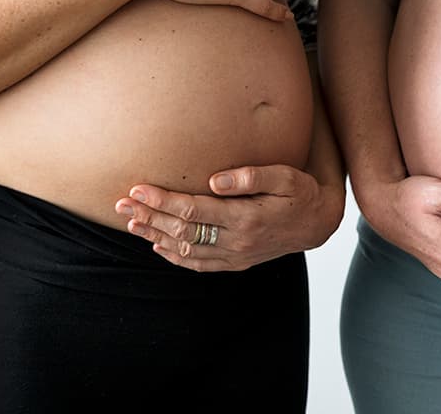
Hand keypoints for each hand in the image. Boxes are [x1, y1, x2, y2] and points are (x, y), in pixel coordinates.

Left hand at [115, 165, 343, 271]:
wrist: (318, 224)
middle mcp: (236, 241)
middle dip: (150, 216)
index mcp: (245, 218)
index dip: (162, 200)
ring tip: (132, 223)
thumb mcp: (285, 176)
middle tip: (121, 204)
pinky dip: (175, 257)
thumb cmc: (301, 192)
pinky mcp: (236, 262)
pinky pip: (199, 263)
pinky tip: (157, 246)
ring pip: (186, 249)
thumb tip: (216, 179)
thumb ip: (251, 176)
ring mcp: (235, 255)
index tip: (138, 188)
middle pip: (181, 231)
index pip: (192, 210)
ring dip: (155, 236)